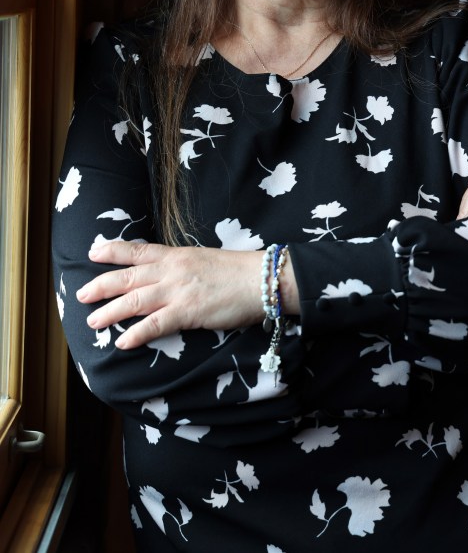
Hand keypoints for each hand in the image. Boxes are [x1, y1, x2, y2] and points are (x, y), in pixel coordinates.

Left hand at [76, 240, 265, 349]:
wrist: (261, 279)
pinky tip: (122, 342)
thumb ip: (182, 267)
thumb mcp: (203, 260)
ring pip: (134, 300)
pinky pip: (155, 324)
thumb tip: (167, 275)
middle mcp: (172, 270)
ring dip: (110, 312)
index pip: (137, 250)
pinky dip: (136, 334)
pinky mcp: (188, 311)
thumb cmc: (238, 272)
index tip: (93, 252)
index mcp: (176, 255)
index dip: (112, 251)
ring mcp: (178, 290)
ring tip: (93, 321)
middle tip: (81, 295)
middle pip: (127, 277)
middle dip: (101, 286)